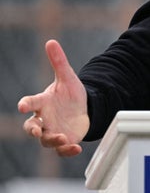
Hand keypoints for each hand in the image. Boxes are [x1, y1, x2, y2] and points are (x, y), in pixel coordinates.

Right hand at [18, 40, 89, 156]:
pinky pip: (61, 150)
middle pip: (31, 127)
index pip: (31, 103)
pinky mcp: (64, 140)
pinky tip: (75, 148)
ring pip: (45, 140)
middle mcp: (44, 119)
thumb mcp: (67, 77)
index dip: (26, 104)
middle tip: (36, 130)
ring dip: (52, 140)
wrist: (83, 108)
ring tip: (62, 137)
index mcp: (43, 103)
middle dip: (32, 129)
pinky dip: (67, 151)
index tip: (22, 105)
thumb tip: (51, 42)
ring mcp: (53, 131)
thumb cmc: (70, 94)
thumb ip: (58, 61)